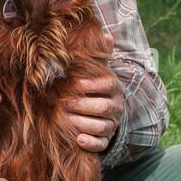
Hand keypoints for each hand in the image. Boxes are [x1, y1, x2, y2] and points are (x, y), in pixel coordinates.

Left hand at [62, 34, 122, 152]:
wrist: (96, 112)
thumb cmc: (90, 87)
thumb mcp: (95, 71)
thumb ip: (99, 55)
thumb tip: (107, 35)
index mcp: (113, 87)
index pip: (108, 84)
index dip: (91, 84)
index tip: (74, 84)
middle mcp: (116, 106)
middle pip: (104, 107)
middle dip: (83, 105)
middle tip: (64, 103)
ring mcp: (111, 124)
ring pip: (102, 126)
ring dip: (84, 123)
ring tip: (67, 119)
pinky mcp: (105, 140)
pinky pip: (102, 144)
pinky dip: (90, 143)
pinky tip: (78, 139)